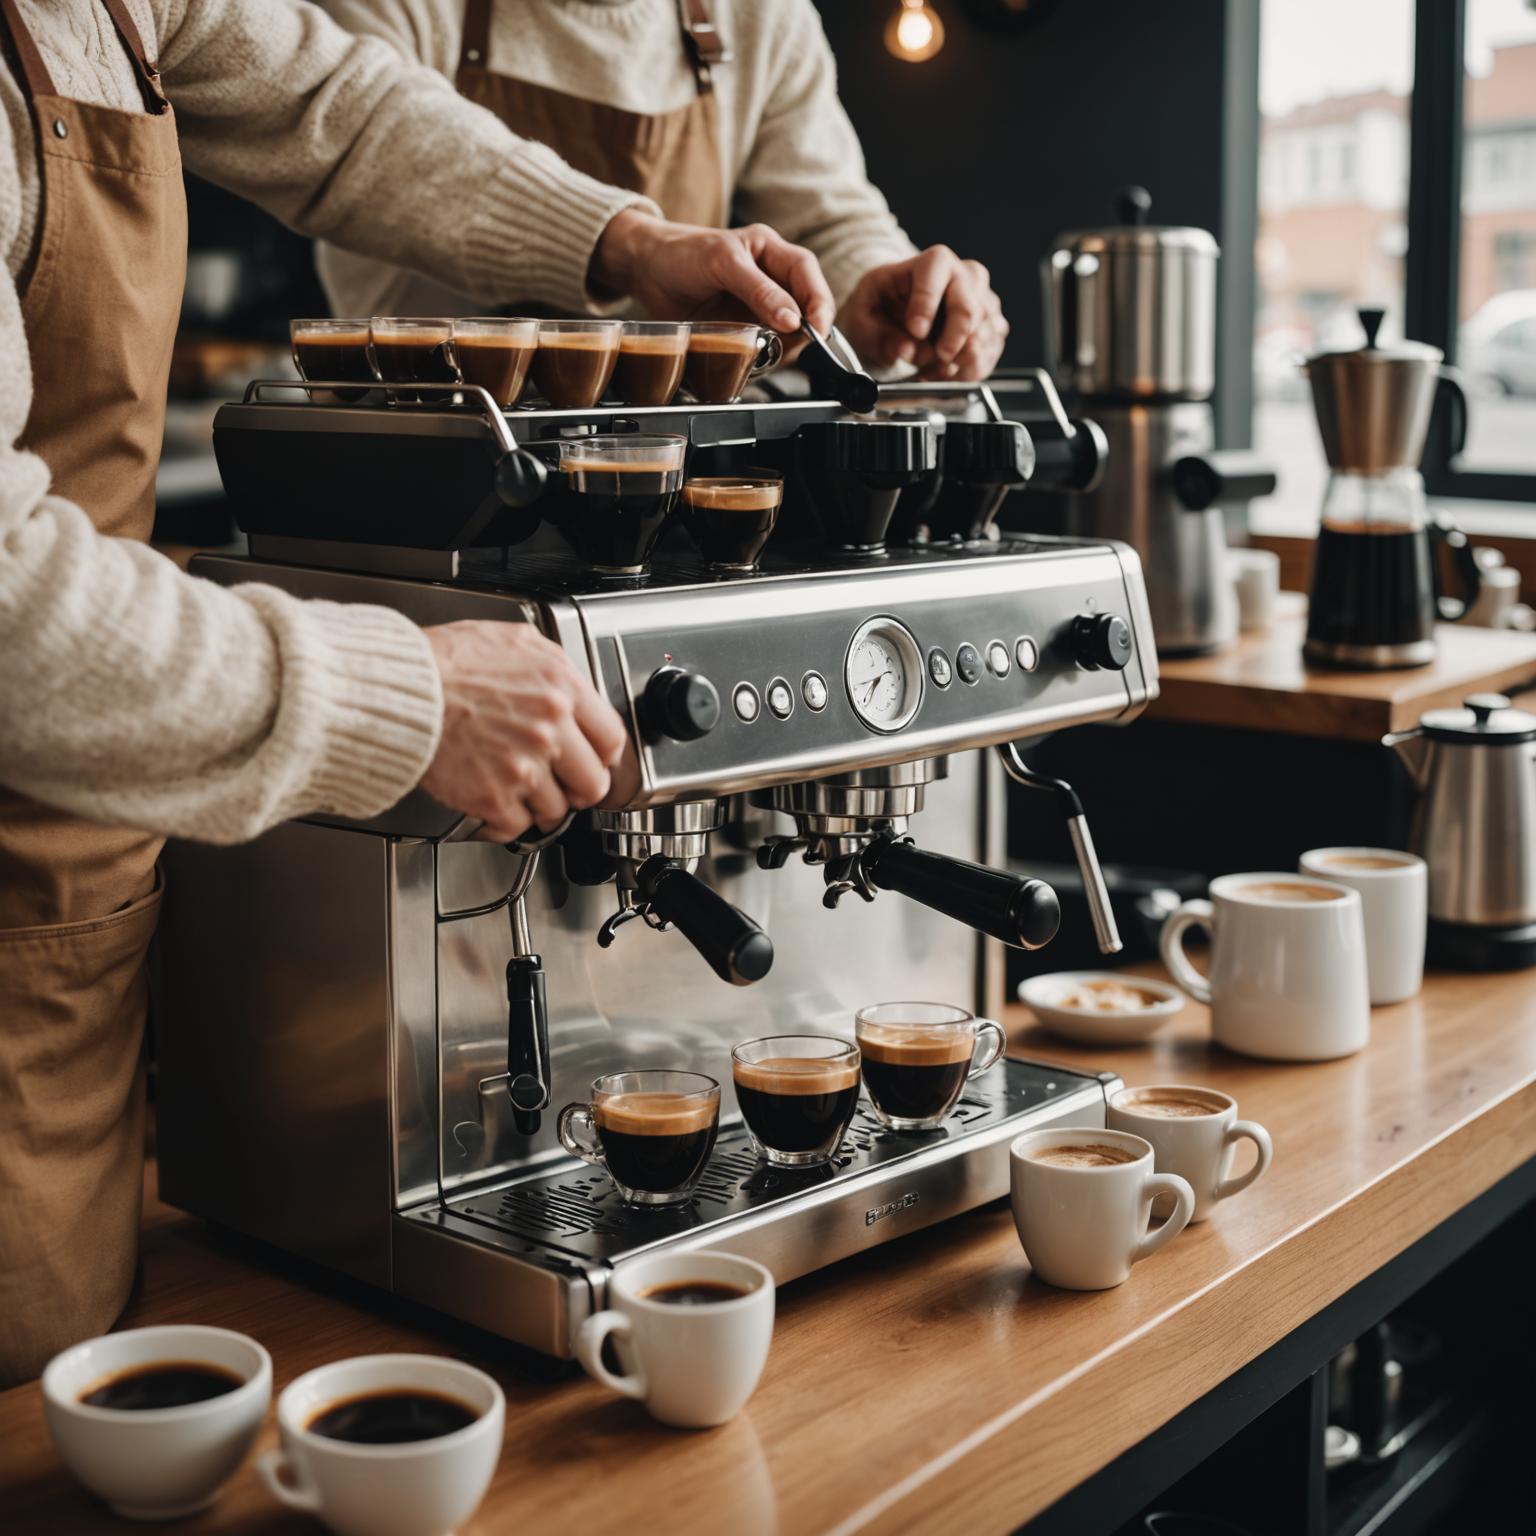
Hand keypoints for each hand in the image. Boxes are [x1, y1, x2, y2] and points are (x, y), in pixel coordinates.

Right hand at [420, 621, 627, 843]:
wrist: (396, 688)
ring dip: (538, 804)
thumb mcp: (513, 641)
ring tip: (518, 789)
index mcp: (561, 690)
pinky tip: (494, 805)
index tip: (593, 760)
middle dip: (578, 787)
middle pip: (594, 784)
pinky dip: (504, 822)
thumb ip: (552, 665)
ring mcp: (522, 768)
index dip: (602, 755)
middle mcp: (548, 730)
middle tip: (562, 783)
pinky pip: (517, 827)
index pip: (612, 740)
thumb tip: (571, 685)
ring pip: (557, 811)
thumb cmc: (444, 662)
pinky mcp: (492, 797)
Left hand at [591, 210, 835, 336]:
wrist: (646, 270)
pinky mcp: (745, 329)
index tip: (816, 330)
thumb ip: (760, 290)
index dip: (819, 304)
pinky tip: (754, 356)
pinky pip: (766, 347)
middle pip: (806, 307)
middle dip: (803, 330)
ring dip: (784, 348)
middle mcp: (770, 279)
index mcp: (771, 252)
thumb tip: (793, 319)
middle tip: (788, 346)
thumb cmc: (681, 254)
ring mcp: (758, 307)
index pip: (808, 276)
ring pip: (789, 333)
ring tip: (766, 350)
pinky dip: (765, 357)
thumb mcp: (723, 264)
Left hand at [840, 246, 1008, 379]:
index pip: (937, 270)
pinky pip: (989, 353)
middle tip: (937, 357)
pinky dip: (967, 370)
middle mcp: (964, 276)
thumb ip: (878, 336)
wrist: (899, 314)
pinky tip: (945, 371)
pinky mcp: (992, 326)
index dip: (927, 303)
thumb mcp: (862, 317)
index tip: (915, 330)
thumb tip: (905, 349)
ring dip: (957, 361)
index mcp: (931, 263)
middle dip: (953, 340)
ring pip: (984, 335)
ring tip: (930, 367)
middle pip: (970, 308)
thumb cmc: (882, 307)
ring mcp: (982, 300)